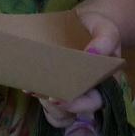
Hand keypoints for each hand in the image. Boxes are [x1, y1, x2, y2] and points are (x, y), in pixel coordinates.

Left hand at [35, 11, 123, 128]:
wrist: (86, 23)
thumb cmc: (100, 28)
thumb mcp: (107, 30)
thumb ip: (105, 41)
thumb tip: (91, 53)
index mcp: (104, 84)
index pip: (94, 103)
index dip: (76, 105)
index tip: (57, 98)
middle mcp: (88, 92)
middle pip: (72, 113)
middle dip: (53, 106)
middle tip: (37, 91)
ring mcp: (70, 89)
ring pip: (58, 112)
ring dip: (43, 104)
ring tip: (31, 88)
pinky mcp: (56, 84)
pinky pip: (47, 99)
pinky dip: (38, 95)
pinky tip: (27, 85)